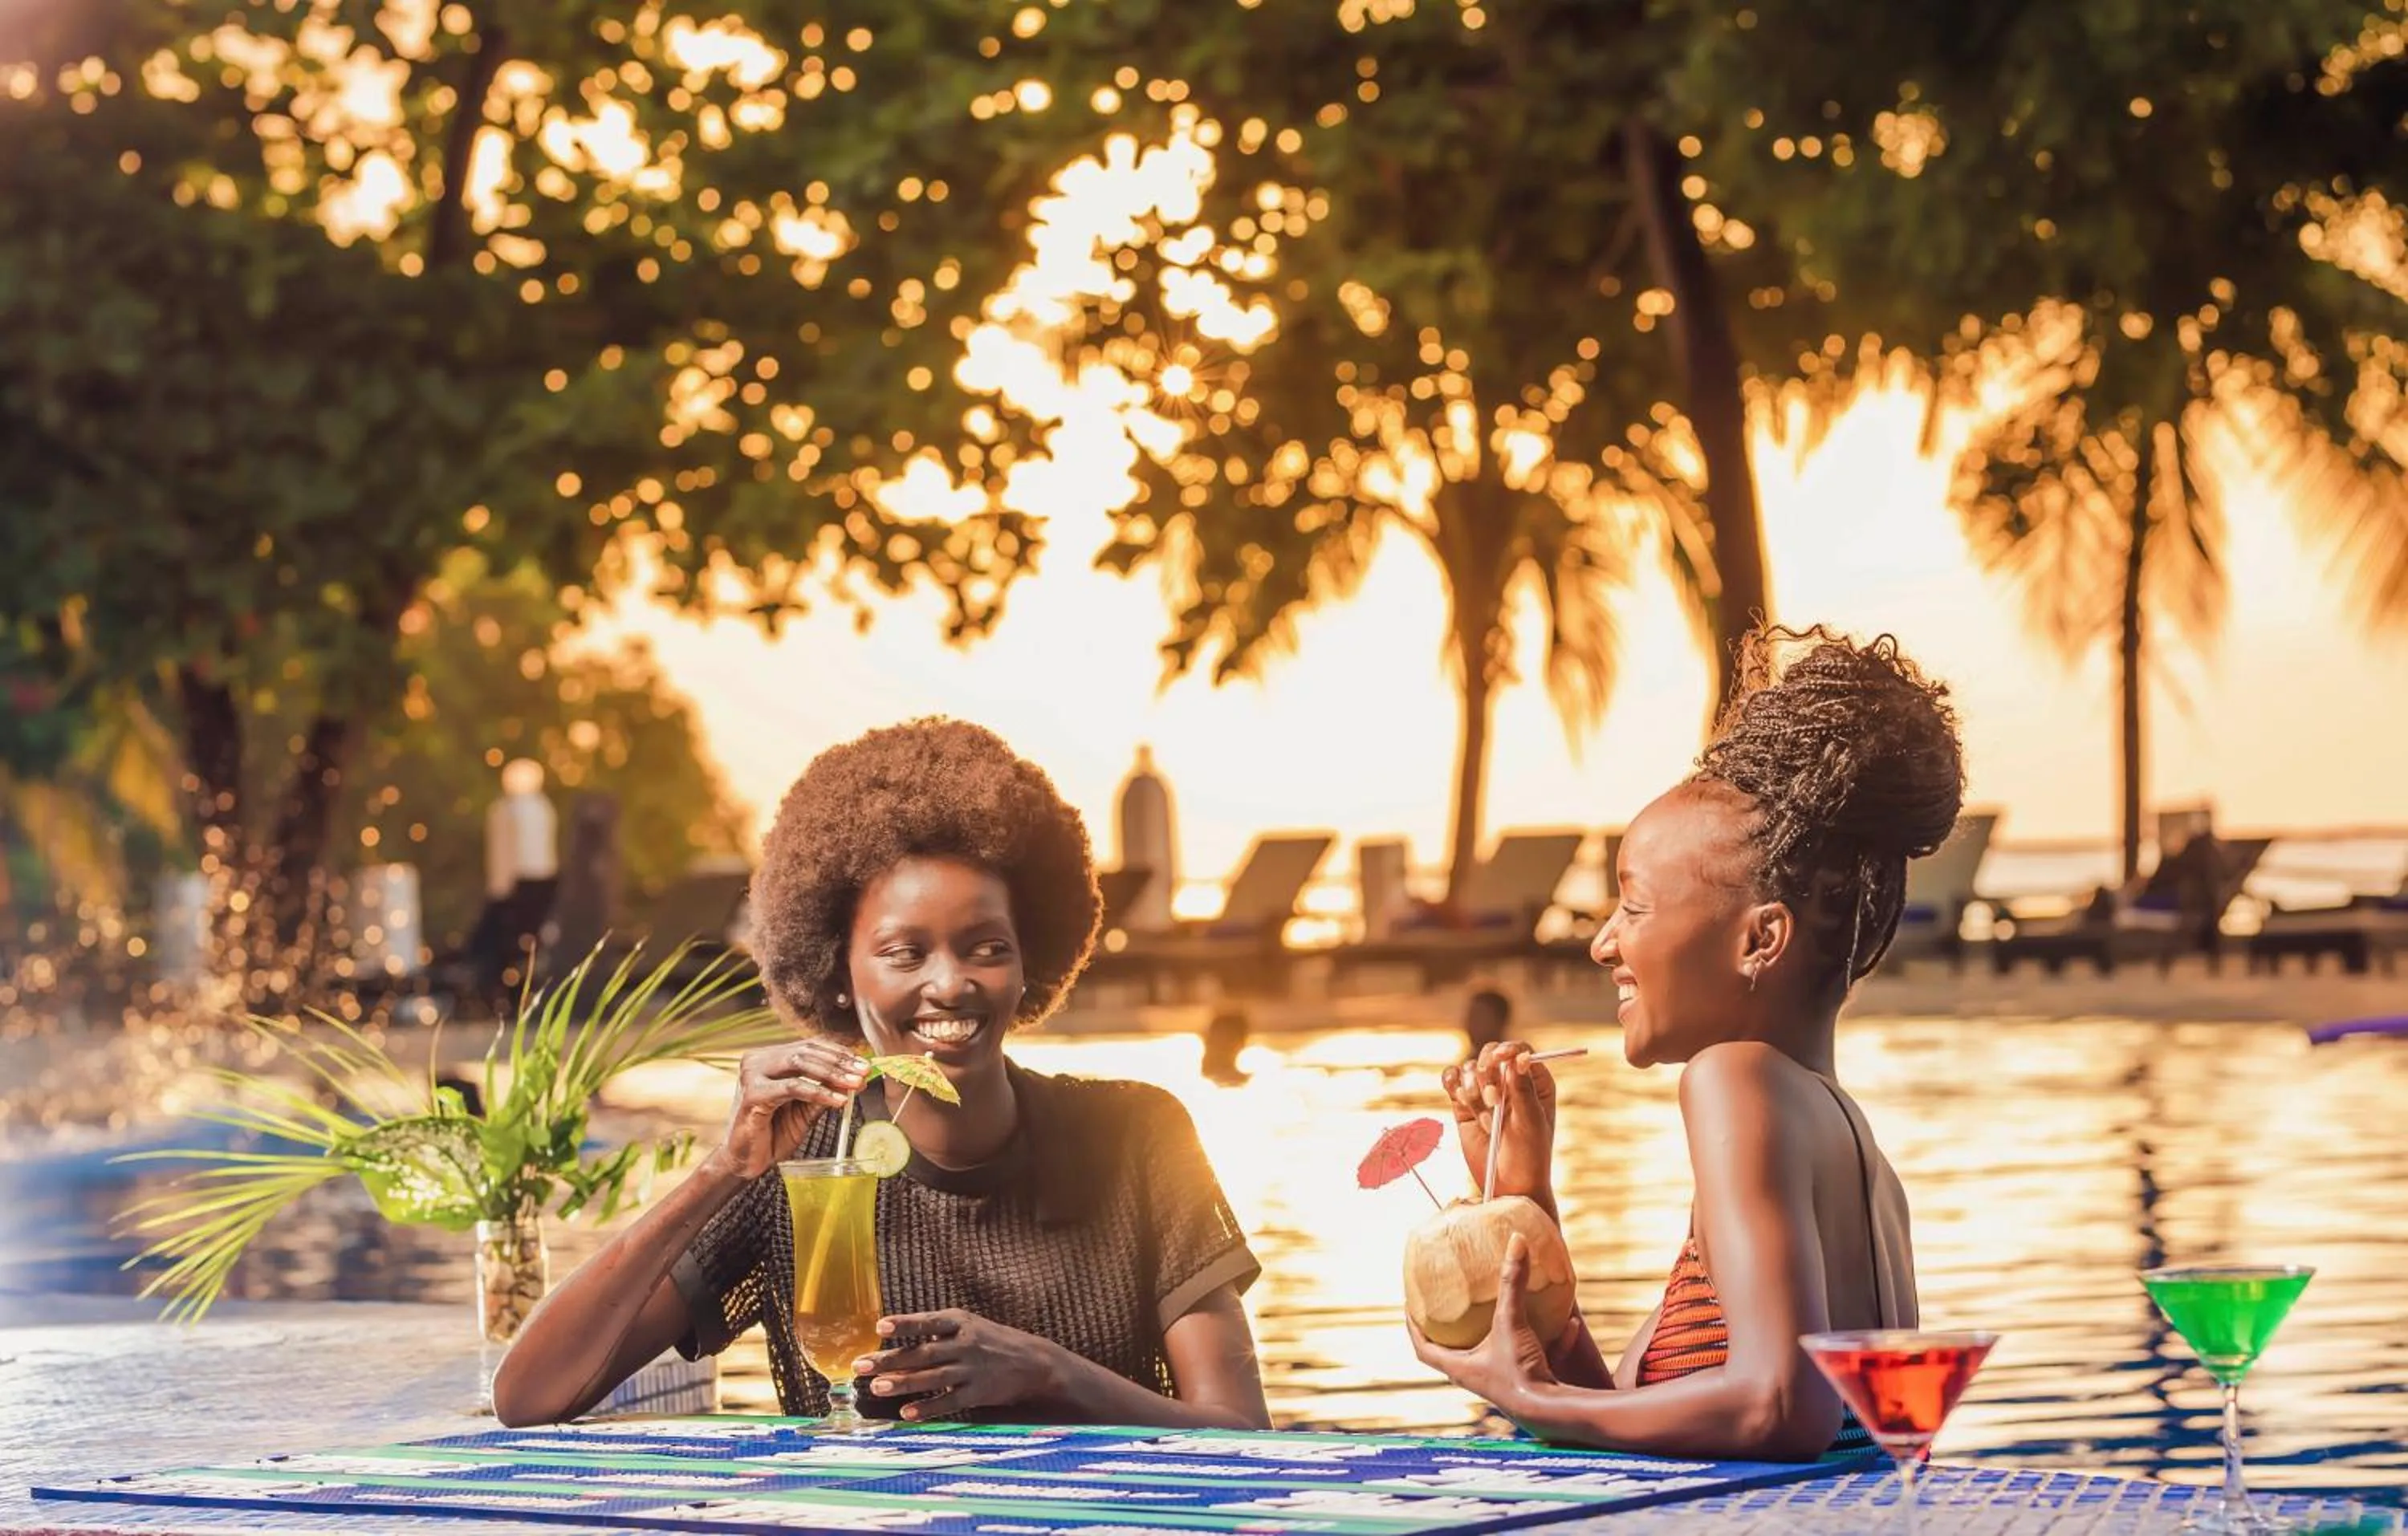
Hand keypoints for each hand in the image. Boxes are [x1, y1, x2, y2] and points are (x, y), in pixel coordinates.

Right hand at [707, 1039, 867, 1179]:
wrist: (746, 1161)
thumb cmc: (773, 1133)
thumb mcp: (805, 1109)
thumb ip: (825, 1091)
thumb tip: (856, 1078)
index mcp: (769, 1058)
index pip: (809, 1045)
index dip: (838, 1053)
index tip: (863, 1064)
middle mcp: (757, 1060)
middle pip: (806, 1050)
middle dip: (840, 1062)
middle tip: (864, 1073)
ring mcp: (752, 1075)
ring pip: (800, 1063)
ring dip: (833, 1074)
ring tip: (855, 1085)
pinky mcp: (752, 1094)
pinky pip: (793, 1087)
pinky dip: (819, 1092)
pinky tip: (838, 1100)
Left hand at [856, 1309, 1066, 1421]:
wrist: (1034, 1363)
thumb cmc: (991, 1340)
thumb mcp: (968, 1325)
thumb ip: (936, 1331)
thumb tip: (895, 1337)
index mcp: (960, 1322)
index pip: (928, 1322)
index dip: (905, 1324)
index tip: (879, 1326)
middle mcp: (965, 1344)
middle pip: (922, 1353)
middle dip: (890, 1359)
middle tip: (861, 1366)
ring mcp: (971, 1370)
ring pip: (932, 1377)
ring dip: (902, 1383)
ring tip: (876, 1388)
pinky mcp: (977, 1393)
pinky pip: (949, 1402)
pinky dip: (927, 1408)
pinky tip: (906, 1414)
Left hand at [1408, 1232, 1558, 1415]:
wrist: (1553, 1414)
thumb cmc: (1519, 1373)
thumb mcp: (1511, 1322)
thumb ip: (1513, 1282)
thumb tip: (1516, 1240)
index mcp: (1461, 1368)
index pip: (1423, 1349)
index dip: (1413, 1328)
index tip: (1411, 1306)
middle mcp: (1478, 1378)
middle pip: (1456, 1353)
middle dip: (1456, 1332)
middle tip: (1457, 1306)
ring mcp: (1504, 1383)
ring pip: (1499, 1356)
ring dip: (1504, 1335)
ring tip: (1506, 1312)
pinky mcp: (1531, 1385)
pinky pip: (1538, 1359)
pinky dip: (1552, 1343)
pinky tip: (1569, 1326)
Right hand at [1444, 1042, 1556, 1206]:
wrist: (1508, 1185)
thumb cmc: (1529, 1156)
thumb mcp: (1531, 1124)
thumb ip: (1523, 1090)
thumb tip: (1521, 1057)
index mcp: (1534, 1082)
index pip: (1520, 1051)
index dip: (1507, 1049)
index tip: (1499, 1058)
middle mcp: (1509, 1081)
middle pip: (1490, 1055)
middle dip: (1487, 1076)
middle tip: (1493, 1102)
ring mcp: (1484, 1090)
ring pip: (1469, 1069)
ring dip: (1473, 1093)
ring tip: (1486, 1122)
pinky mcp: (1463, 1102)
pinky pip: (1451, 1079)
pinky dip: (1451, 1083)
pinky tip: (1459, 1098)